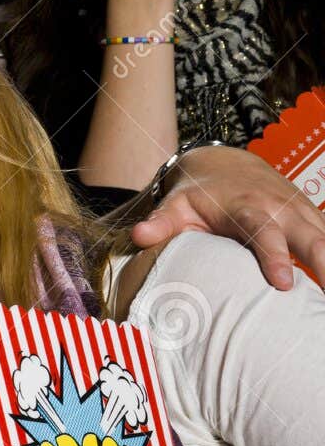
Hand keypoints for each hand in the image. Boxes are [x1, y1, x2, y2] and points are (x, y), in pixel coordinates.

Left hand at [132, 146, 324, 288]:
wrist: (224, 162)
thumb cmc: (197, 194)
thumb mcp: (175, 205)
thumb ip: (161, 223)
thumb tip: (138, 236)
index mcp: (246, 207)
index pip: (262, 231)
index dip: (274, 256)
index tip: (283, 283)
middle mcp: (278, 208)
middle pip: (309, 235)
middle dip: (324, 261)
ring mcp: (300, 211)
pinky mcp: (310, 216)